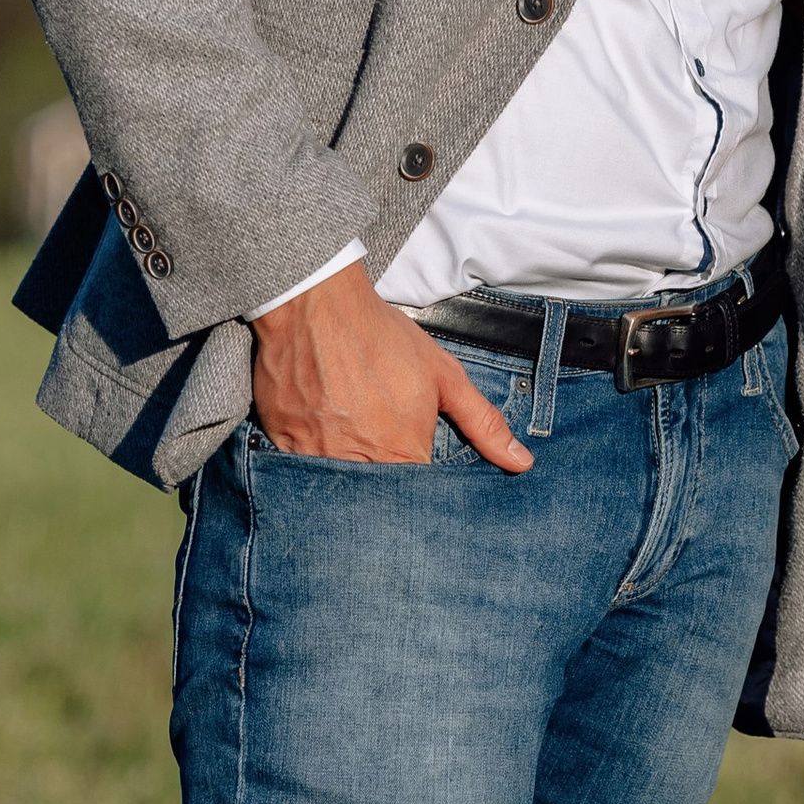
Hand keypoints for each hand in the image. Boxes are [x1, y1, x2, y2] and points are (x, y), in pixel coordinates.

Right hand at [249, 262, 530, 470]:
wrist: (316, 304)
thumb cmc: (381, 337)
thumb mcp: (445, 377)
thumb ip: (483, 424)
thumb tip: (522, 463)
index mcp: (401, 453)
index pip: (416, 498)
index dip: (418, 485)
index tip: (416, 468)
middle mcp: (356, 464)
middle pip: (374, 496)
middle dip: (382, 480)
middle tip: (379, 444)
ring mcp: (314, 455)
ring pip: (337, 485)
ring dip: (346, 469)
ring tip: (350, 436)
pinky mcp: (282, 442)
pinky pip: (299, 466)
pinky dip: (312, 455)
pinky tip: (321, 429)